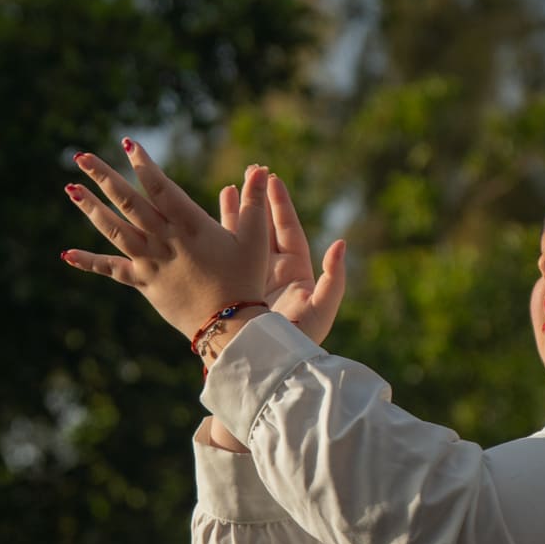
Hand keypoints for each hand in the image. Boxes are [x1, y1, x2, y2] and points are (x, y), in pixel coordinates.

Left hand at [60, 140, 270, 338]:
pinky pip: (110, 270)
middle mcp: (163, 240)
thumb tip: (262, 169)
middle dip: (104, 176)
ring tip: (70, 189)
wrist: (228, 326)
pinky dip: (88, 262)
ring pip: (114, 230)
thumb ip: (255, 202)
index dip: (143, 164)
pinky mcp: (142, 282)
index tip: (128, 143)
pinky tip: (66, 254)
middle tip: (81, 157)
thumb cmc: (245, 280)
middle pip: (127, 202)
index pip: (159, 187)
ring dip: (90, 208)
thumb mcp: (254, 239)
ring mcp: (149, 261)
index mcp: (189, 225)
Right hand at [217, 172, 347, 345]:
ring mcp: (251, 281)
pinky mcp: (232, 290)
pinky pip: (226, 259)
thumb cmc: (296, 345)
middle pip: (264, 229)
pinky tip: (204, 224)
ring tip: (226, 190)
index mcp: (295, 273)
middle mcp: (272, 274)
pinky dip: (218, 240)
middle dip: (256, 202)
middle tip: (248, 173)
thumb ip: (333, 279)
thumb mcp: (320, 311)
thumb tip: (340, 244)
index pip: (287, 231)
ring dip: (234, 216)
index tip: (271, 179)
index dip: (279, 205)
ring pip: (243, 241)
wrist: (267, 370)